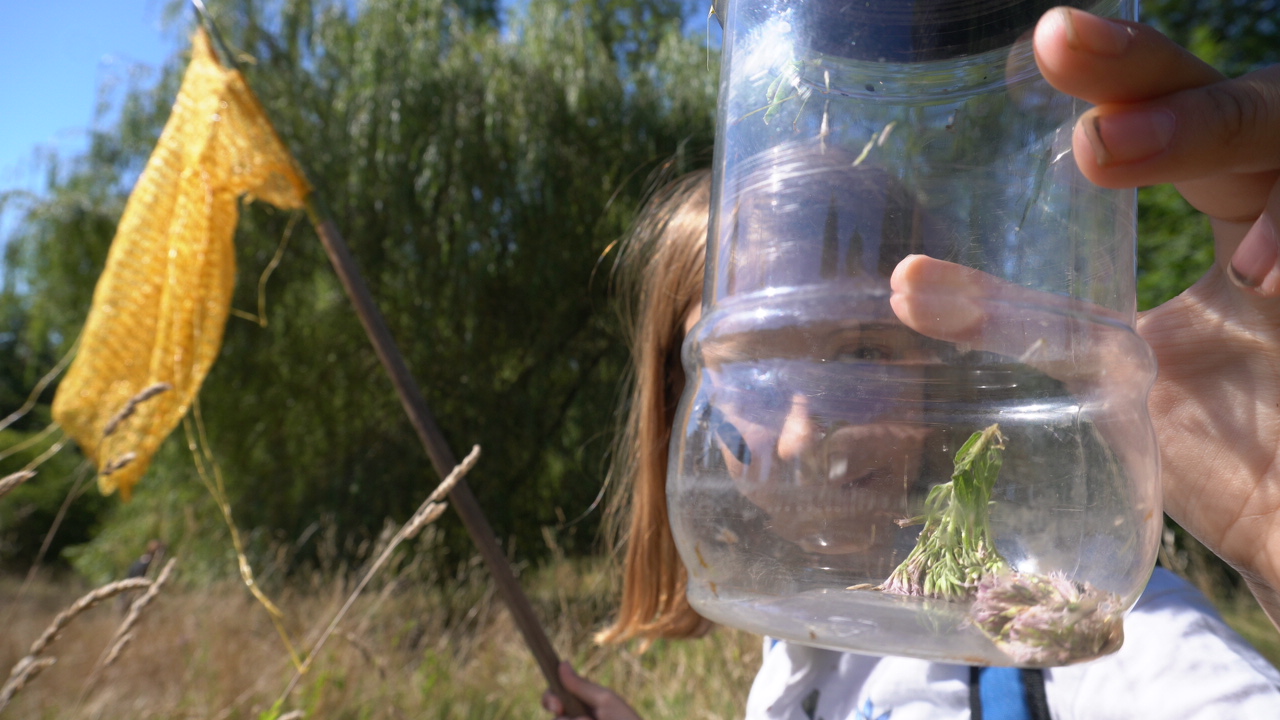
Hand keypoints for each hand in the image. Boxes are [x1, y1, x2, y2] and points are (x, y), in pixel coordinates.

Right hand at [541, 662, 641, 719]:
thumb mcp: (604, 701)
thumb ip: (581, 686)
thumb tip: (562, 664)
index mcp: (580, 704)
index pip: (554, 697)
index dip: (550, 699)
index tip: (558, 706)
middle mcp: (576, 717)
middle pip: (555, 716)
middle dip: (563, 717)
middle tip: (578, 718)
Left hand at [893, 6, 1279, 625]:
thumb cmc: (1223, 456)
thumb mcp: (1113, 374)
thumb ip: (1031, 327)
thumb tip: (906, 285)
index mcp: (1233, 208)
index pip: (1180, 112)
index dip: (1126, 72)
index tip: (1051, 42)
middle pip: (1243, 104)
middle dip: (1156, 80)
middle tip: (1065, 55)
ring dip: (1212, 130)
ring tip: (1110, 151)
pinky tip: (1261, 272)